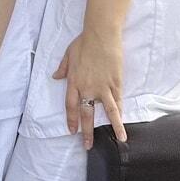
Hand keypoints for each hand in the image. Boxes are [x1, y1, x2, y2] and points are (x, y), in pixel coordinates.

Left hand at [55, 29, 124, 149]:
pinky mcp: (116, 83)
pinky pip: (118, 101)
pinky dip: (121, 112)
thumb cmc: (83, 42)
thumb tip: (55, 76)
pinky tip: (124, 122)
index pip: (71, 106)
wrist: (101, 35)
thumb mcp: (68, 54)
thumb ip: (63, 68)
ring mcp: (103, 87)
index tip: (72, 131)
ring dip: (113, 127)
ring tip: (119, 140)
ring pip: (108, 111)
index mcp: (74, 82)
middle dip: (87, 131)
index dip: (71, 120)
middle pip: (87, 113)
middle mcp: (87, 88)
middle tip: (88, 145)